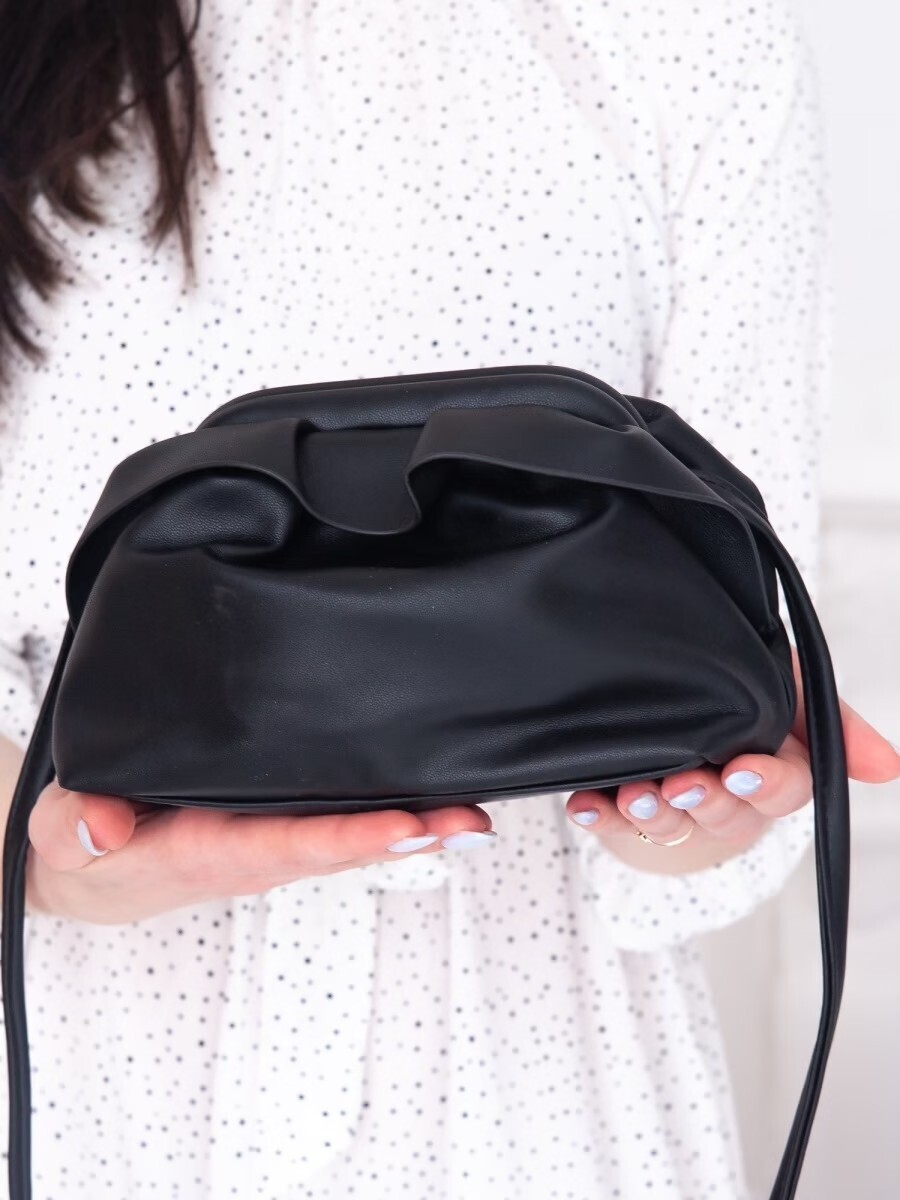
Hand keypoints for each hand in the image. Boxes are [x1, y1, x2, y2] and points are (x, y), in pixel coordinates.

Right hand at [25, 786, 495, 924]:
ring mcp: (270, 842)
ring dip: (414, 830)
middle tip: (467, 822)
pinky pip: (339, 824)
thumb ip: (74, 826)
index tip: (403, 826)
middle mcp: (252, 852)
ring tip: (473, 817)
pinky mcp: (277, 827)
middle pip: (337, 846)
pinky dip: (393, 818)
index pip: (281, 844)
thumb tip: (101, 828)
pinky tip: (438, 807)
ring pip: (349, 837)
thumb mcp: (62, 830)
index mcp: (204, 850)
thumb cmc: (88, 842)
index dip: (344, 839)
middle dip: (406, 836)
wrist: (95, 863)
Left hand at [565, 648, 899, 873]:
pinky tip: (584, 804)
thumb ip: (833, 717)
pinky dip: (598, 816)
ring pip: (672, 826)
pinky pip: (612, 824)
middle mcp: (727, 798)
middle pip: (727, 815)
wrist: (671, 710)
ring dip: (653, 814)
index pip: (784, 788)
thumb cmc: (735, 695)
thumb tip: (890, 767)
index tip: (740, 769)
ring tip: (633, 794)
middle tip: (683, 783)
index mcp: (771, 770)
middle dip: (706, 801)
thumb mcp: (786, 684)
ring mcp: (676, 810)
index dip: (764, 783)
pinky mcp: (625, 814)